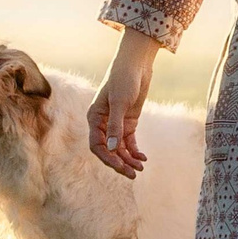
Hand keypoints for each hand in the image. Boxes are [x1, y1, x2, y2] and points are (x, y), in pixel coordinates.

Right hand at [89, 30, 159, 177]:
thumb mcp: (120, 103)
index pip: (96, 145)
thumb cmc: (124, 79)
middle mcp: (103, 123)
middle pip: (108, 149)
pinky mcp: (128, 121)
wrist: (137, 64)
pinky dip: (134, 150)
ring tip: (140, 168)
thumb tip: (113, 149)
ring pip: (119, 147)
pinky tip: (142, 158)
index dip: (107, 158)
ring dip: (128, 158)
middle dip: (119, 162)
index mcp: (94, 118)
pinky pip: (129, 141)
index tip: (120, 166)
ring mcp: (116, 123)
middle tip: (133, 174)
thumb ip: (116, 126)